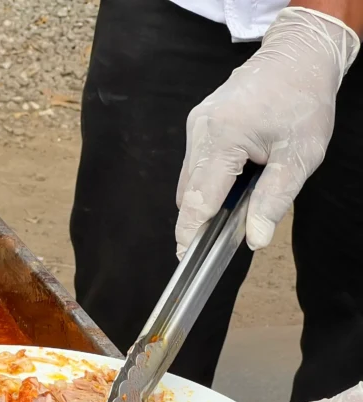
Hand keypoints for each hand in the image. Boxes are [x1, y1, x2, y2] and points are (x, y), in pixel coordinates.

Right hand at [175, 7, 358, 256]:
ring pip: (189, 179)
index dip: (191, 231)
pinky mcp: (198, 123)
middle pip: (188, 192)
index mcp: (224, 138)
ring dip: (206, 198)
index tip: (185, 257)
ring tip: (235, 205)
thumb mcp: (301, 155)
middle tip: (213, 241)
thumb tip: (255, 238)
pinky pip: (195, 163)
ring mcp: (196, 125)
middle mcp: (201, 131)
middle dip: (199, 218)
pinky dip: (209, 180)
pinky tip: (234, 181)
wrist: (296, 57)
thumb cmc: (303, 102)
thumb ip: (274, 199)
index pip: (199, 198)